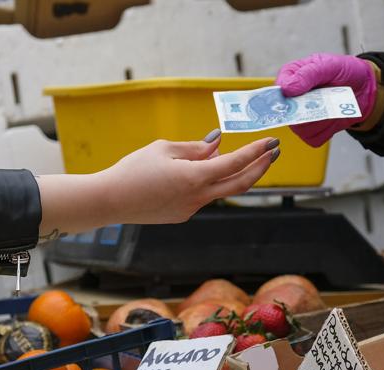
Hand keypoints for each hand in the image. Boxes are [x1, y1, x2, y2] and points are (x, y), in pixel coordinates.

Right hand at [37, 130, 278, 236]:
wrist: (110, 201)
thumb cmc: (133, 170)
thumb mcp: (164, 149)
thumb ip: (195, 148)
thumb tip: (218, 145)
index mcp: (195, 177)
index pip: (235, 163)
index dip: (256, 151)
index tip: (271, 141)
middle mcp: (198, 197)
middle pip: (240, 184)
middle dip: (260, 167)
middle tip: (273, 153)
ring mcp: (191, 209)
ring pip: (221, 190)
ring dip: (232, 173)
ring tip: (236, 156)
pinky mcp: (182, 214)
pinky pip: (203, 196)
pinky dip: (209, 182)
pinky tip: (201, 170)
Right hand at [276, 53, 377, 146]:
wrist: (363, 87)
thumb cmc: (344, 71)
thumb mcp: (329, 65)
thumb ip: (308, 74)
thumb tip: (286, 89)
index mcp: (290, 76)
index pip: (277, 91)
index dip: (286, 97)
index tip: (302, 95)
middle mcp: (291, 99)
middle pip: (287, 115)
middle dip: (308, 110)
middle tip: (325, 99)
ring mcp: (300, 117)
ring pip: (301, 129)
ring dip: (321, 120)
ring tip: (333, 105)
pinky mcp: (312, 131)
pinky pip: (313, 138)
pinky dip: (327, 130)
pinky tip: (334, 118)